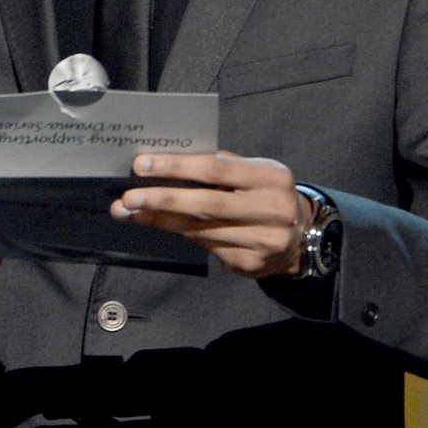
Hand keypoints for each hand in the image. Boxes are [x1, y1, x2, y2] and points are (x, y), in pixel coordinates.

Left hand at [109, 149, 308, 278]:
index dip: (176, 167)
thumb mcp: (253, 171)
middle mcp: (271, 210)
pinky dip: (179, 232)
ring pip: (199, 229)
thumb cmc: (264, 193)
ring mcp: (262, 241)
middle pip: (205, 203)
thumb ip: (219, 166)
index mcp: (271, 177)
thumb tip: (164, 164)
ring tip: (128, 211)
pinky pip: (205, 246)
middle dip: (161, 198)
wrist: (300, 236)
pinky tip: (157, 223)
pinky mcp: (250, 263)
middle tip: (127, 196)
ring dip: (159, 219)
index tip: (142, 165)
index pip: (216, 169)